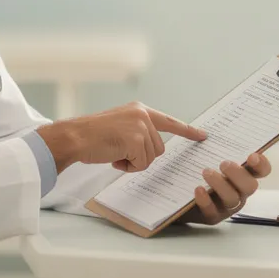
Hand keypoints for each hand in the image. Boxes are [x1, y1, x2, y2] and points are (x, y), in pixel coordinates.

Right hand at [37, 102, 206, 173]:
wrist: (75, 136)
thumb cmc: (93, 136)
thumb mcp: (120, 126)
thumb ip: (138, 132)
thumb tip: (154, 149)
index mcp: (140, 110)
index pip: (169, 121)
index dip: (187, 130)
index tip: (203, 135)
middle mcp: (143, 115)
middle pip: (159, 148)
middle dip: (141, 157)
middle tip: (119, 152)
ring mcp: (141, 126)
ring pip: (151, 158)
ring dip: (133, 162)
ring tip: (115, 152)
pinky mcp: (136, 140)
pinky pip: (142, 164)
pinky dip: (128, 167)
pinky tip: (114, 157)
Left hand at [179, 152, 271, 225]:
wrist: (179, 194)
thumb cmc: (199, 170)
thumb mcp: (208, 155)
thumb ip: (216, 146)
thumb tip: (209, 130)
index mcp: (244, 174)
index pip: (262, 170)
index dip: (262, 164)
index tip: (252, 156)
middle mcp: (240, 191)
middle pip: (250, 186)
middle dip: (239, 174)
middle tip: (224, 163)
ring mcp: (227, 206)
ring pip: (233, 199)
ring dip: (220, 185)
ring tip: (206, 171)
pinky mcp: (212, 216)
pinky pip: (213, 212)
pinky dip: (206, 201)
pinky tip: (198, 189)